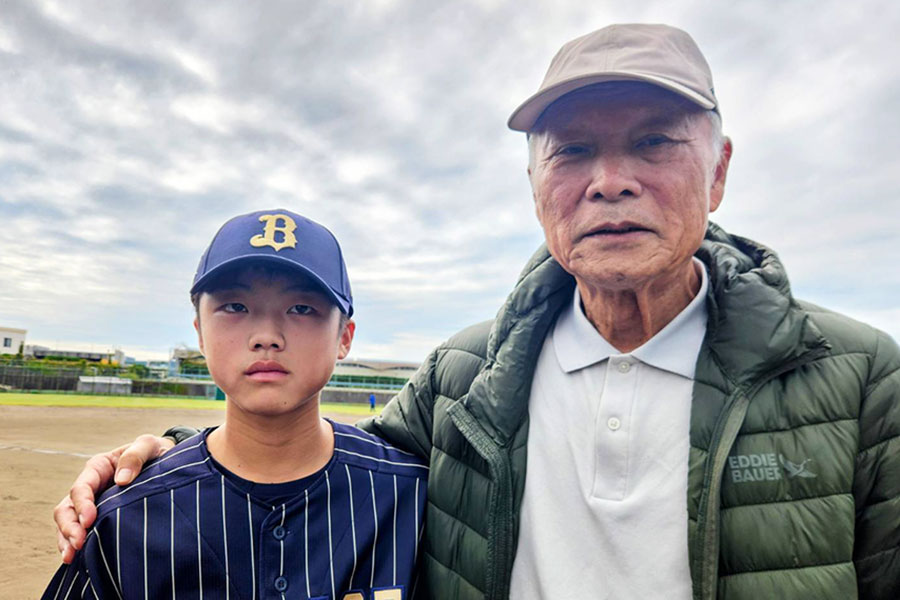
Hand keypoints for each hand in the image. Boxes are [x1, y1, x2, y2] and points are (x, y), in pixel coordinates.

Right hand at [54, 434, 174, 562]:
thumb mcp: (148, 446)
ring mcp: (93, 503)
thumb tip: (122, 480)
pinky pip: (81, 532)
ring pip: (68, 523)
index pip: (81, 488)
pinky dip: (74, 545)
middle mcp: (91, 486)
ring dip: (66, 540)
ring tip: (71, 557)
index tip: (89, 520)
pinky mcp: (100, 517)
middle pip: (67, 508)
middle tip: (79, 544)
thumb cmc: (155, 452)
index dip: (82, 505)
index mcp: (98, 467)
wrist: (166, 462)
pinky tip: (76, 559)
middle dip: (69, 527)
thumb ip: (135, 455)